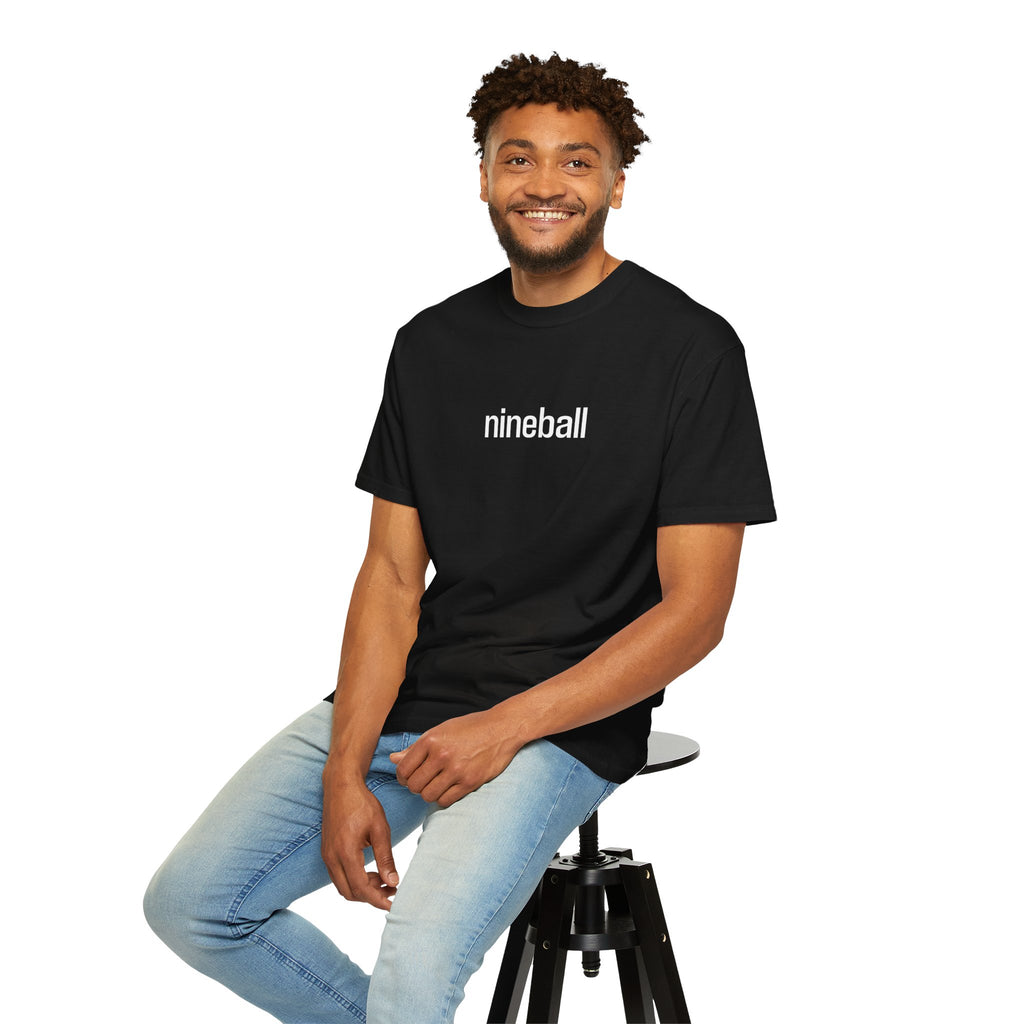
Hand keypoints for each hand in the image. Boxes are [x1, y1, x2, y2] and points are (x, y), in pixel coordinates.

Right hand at [320, 770, 398, 910]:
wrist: (341, 786)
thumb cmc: (362, 803)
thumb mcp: (380, 828)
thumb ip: (385, 857)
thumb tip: (393, 883)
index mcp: (345, 852)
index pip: (360, 888)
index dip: (377, 900)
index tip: (393, 904)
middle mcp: (332, 857)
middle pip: (349, 893)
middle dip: (371, 897)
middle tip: (392, 891)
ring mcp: (327, 855)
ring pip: (343, 886)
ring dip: (363, 889)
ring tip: (384, 881)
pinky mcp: (327, 852)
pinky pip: (339, 876)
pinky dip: (355, 880)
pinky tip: (371, 871)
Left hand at [389, 709, 522, 807]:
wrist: (502, 728)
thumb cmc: (470, 728)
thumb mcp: (441, 730)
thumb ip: (416, 747)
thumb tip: (393, 759)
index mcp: (431, 739)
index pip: (403, 769)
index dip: (402, 777)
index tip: (408, 777)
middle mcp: (441, 755)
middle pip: (414, 785)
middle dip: (415, 786)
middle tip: (423, 782)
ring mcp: (456, 770)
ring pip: (428, 795)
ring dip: (429, 793)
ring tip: (436, 785)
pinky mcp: (470, 782)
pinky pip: (445, 801)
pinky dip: (443, 798)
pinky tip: (448, 789)